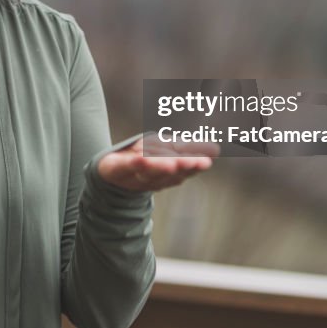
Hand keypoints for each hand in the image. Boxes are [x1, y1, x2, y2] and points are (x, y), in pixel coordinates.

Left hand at [96, 133, 217, 192]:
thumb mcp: (166, 151)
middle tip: (195, 163)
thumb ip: (189, 149)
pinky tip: (140, 158)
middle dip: (181, 168)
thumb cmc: (144, 160)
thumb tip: (216, 149)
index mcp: (168, 173)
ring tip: (171, 162)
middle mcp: (153, 178)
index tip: (206, 162)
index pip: (183, 169)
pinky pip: (125, 167)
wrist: (110, 171)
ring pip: (148, 173)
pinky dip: (133, 164)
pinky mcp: (115, 170)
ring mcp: (133, 176)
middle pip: (168, 173)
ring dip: (160, 167)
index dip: (194, 166)